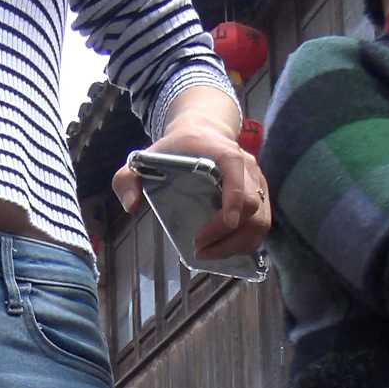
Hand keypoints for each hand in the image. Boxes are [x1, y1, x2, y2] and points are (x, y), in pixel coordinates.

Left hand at [113, 111, 270, 262]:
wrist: (203, 133)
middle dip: (227, 236)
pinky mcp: (261, 198)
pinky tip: (223, 251)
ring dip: (238, 246)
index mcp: (223, 153)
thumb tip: (131, 206)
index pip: (237, 174)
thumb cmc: (175, 149)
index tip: (221, 227)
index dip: (234, 202)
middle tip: (198, 249)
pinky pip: (260, 227)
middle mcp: (247, 168)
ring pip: (261, 222)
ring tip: (210, 254)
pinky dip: (245, 244)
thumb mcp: (144, 158)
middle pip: (253, 208)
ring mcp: (258, 184)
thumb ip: (127, 178)